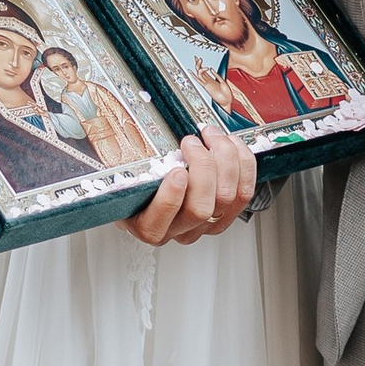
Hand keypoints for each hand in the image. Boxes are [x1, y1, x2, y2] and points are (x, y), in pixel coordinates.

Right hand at [120, 118, 258, 248]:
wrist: (157, 189)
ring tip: (212, 136)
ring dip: (225, 159)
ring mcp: (206, 225)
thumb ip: (131, 164)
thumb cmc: (141, 182)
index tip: (175, 171)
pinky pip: (244, 192)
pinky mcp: (228, 214)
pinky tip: (231, 146)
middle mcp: (178, 230)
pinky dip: (243, 164)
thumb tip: (120, 135)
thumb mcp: (127, 175)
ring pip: (227, 198)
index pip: (157, 223)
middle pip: (200, 208)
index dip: (170, 198)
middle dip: (202, 166)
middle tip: (192, 141)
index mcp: (147, 225)